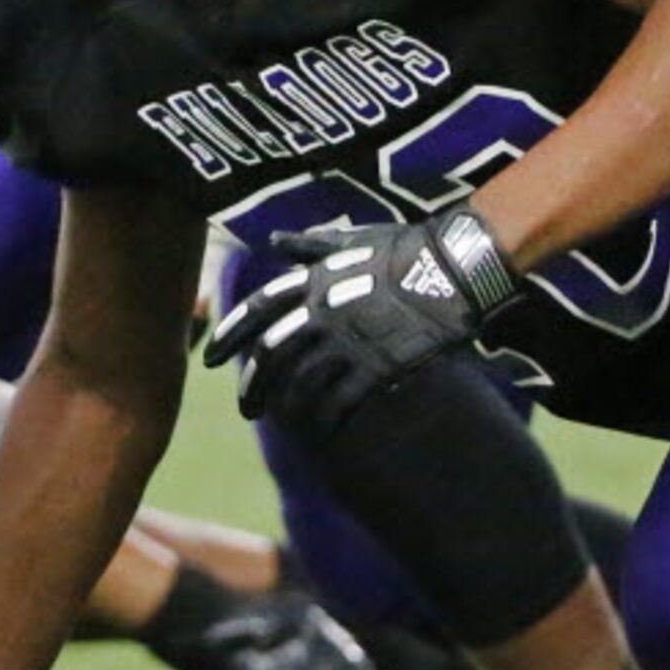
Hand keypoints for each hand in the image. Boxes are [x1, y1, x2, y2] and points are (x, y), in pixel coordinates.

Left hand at [203, 207, 519, 431]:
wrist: (458, 265)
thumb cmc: (406, 248)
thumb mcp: (351, 238)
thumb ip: (309, 246)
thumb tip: (273, 240)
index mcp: (311, 281)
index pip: (256, 312)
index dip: (230, 337)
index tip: (210, 359)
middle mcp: (321, 311)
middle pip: (271, 356)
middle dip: (253, 386)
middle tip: (245, 409)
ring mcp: (349, 339)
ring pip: (300, 382)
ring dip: (287, 407)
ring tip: (284, 423)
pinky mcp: (379, 364)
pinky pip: (339, 400)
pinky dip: (325, 418)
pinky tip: (321, 431)